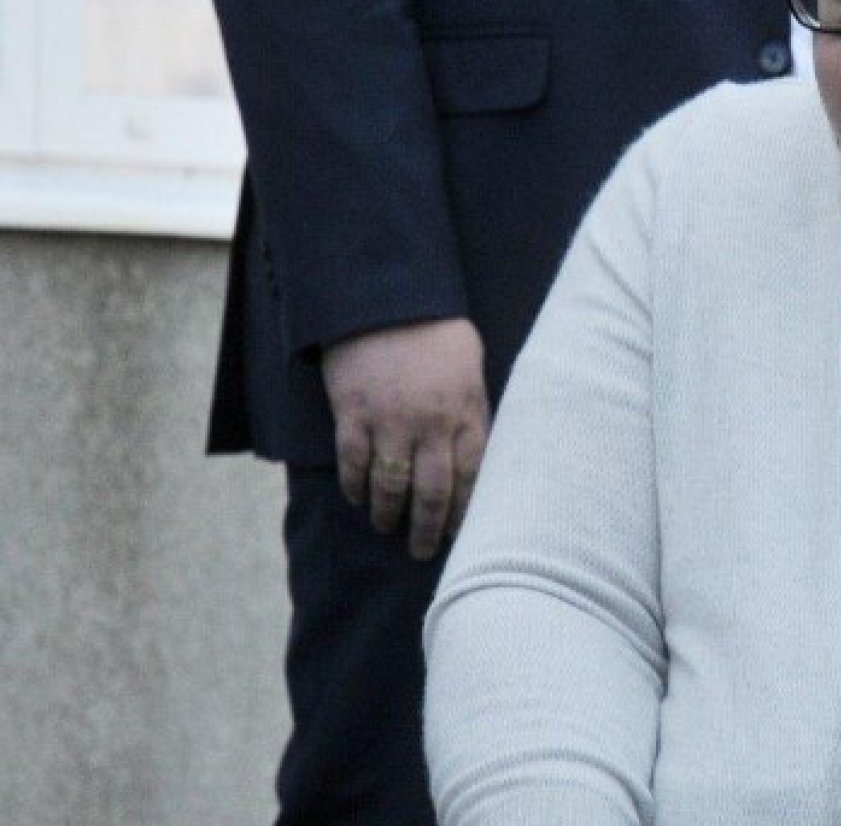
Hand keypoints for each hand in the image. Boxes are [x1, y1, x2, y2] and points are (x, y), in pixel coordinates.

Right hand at [323, 317, 489, 560]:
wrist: (388, 299)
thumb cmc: (439, 335)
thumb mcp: (473, 373)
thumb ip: (473, 415)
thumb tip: (478, 456)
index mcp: (466, 416)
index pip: (472, 480)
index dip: (466, 513)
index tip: (463, 535)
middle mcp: (431, 426)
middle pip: (433, 494)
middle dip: (428, 529)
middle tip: (424, 551)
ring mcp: (390, 422)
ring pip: (391, 486)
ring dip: (388, 514)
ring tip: (387, 527)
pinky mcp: (353, 414)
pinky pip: (354, 463)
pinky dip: (355, 486)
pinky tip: (357, 498)